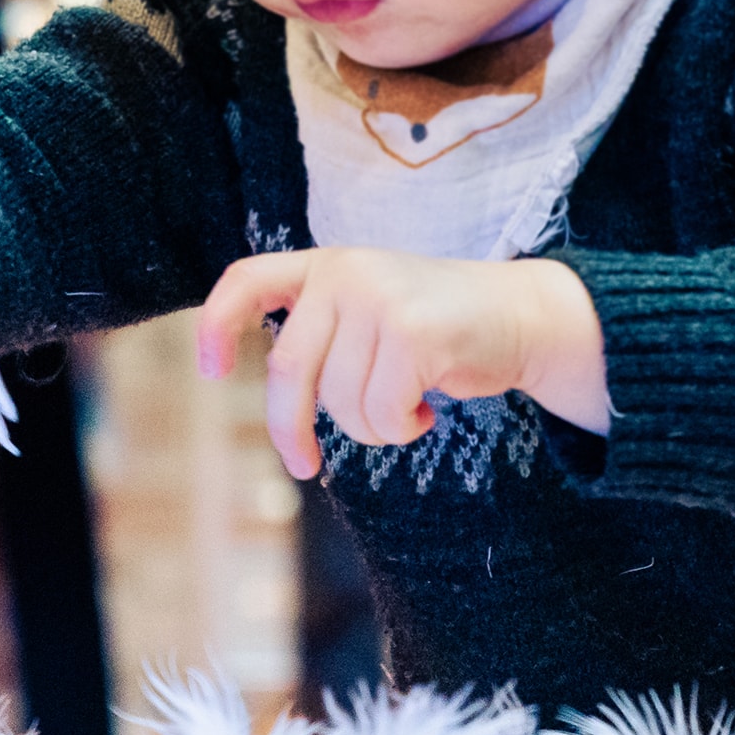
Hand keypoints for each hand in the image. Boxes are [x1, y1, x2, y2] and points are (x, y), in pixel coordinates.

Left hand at [195, 248, 607, 479]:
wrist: (525, 316)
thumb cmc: (439, 330)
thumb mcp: (370, 315)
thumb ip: (324, 335)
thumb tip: (281, 404)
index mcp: (326, 267)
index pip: (247, 279)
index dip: (216, 324)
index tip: (210, 371)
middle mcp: (346, 273)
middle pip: (290, 370)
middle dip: (290, 430)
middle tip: (303, 467)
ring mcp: (380, 297)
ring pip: (342, 401)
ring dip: (373, 428)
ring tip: (406, 405)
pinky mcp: (414, 331)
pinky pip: (383, 412)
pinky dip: (403, 428)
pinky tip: (428, 408)